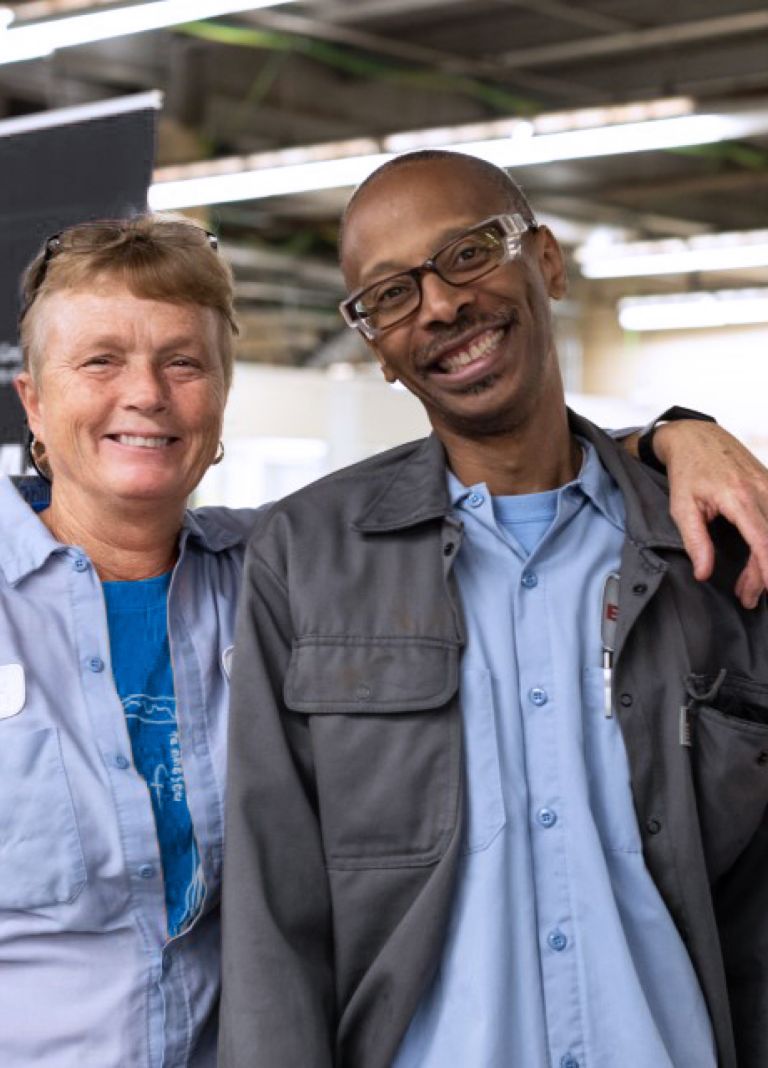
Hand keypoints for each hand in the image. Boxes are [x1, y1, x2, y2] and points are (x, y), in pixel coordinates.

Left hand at [653, 421, 767, 607]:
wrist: (697, 437)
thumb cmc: (687, 471)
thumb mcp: (682, 507)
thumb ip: (695, 541)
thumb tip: (704, 573)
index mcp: (738, 496)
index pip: (764, 540)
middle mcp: (762, 490)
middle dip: (763, 576)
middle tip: (747, 599)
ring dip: (767, 563)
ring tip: (749, 588)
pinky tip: (760, 563)